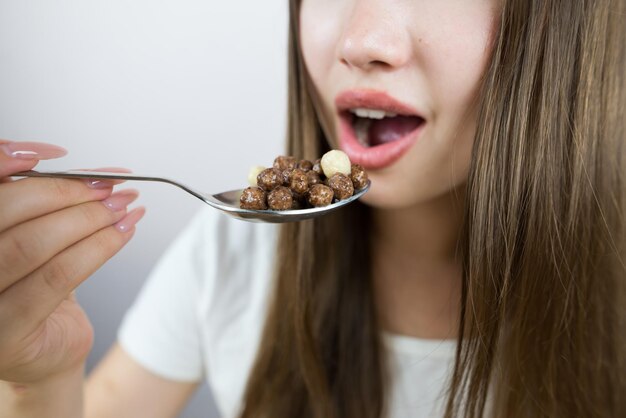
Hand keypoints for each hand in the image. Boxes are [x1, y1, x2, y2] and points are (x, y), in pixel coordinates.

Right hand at [0, 140, 144, 384]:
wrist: (46, 350)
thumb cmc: (38, 288)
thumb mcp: (37, 237)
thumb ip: (49, 204)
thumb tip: (97, 173)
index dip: (10, 160)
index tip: (57, 154)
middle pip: (7, 210)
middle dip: (67, 191)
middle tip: (110, 186)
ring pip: (33, 243)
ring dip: (88, 218)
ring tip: (124, 206)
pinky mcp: (5, 332)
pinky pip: (57, 276)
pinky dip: (98, 247)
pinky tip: (124, 232)